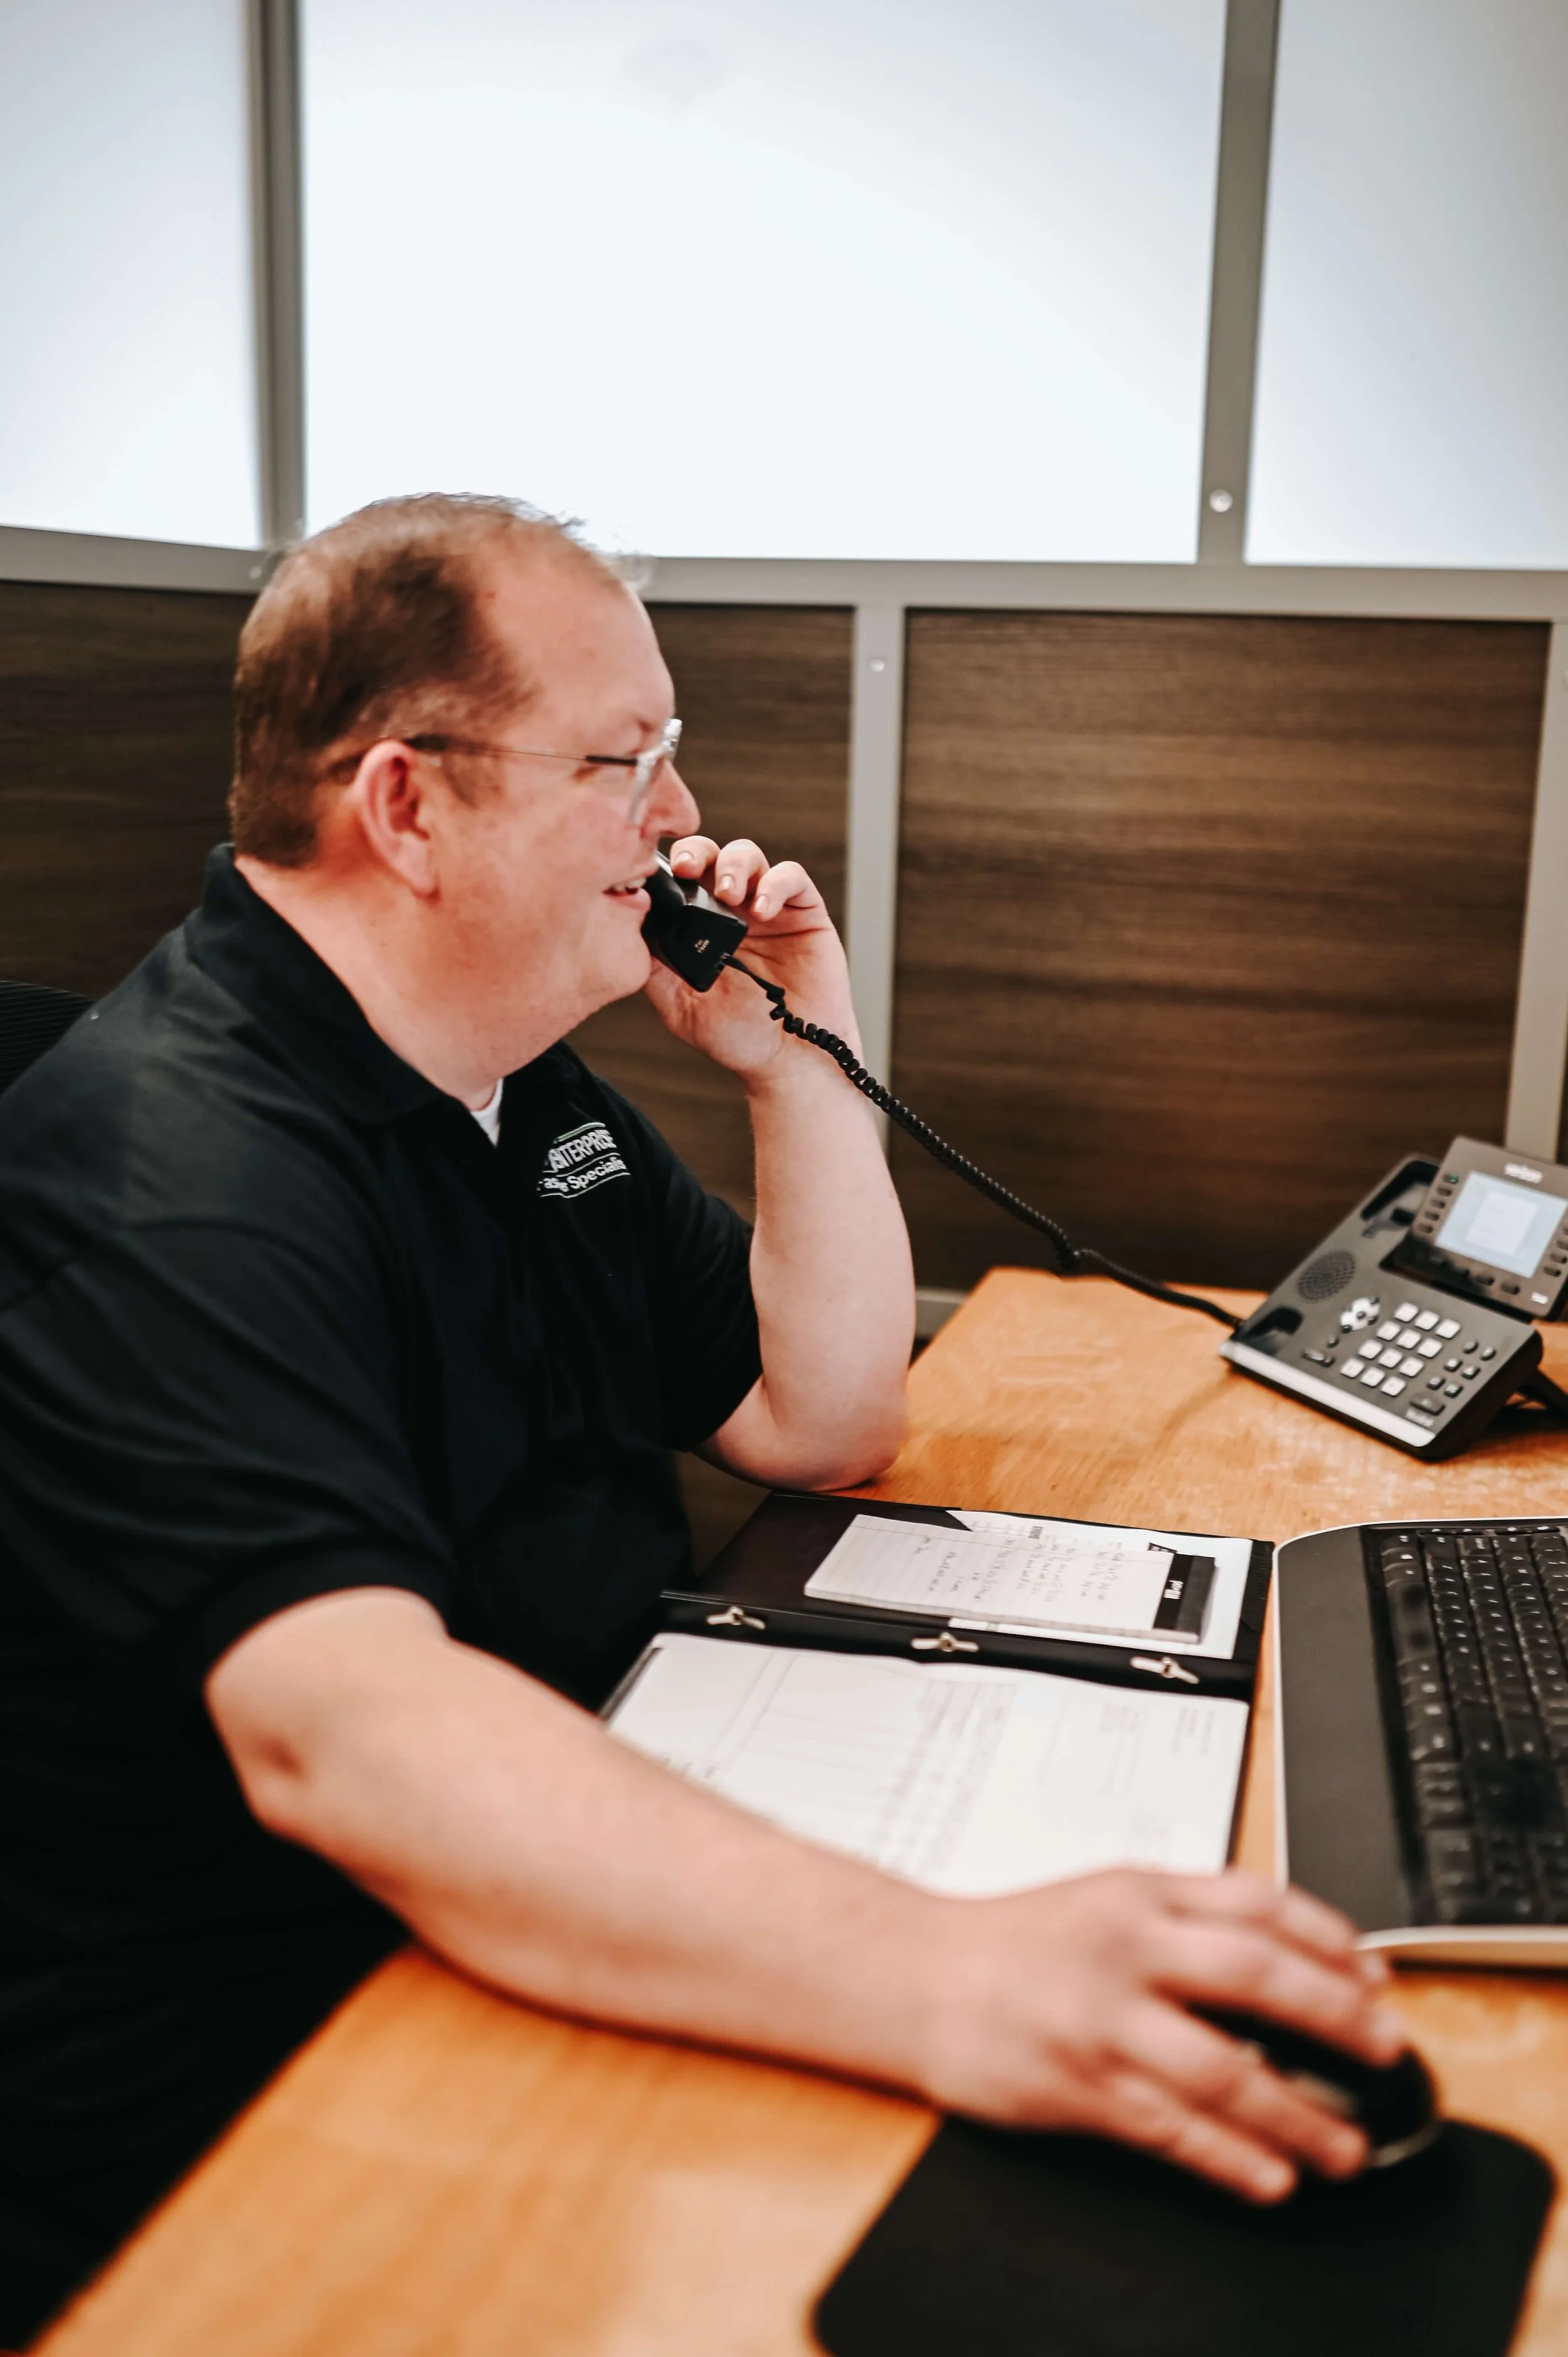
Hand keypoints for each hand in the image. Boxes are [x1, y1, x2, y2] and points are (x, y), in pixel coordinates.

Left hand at [643, 835, 859, 1084]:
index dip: (667, 866)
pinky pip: (792, 877)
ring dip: (734, 866)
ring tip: (730, 895)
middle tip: (688, 869)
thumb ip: (655, 966)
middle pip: (711, 855)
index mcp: (700, 927)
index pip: (680, 879)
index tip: (654, 874)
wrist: (790, 1062)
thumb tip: (627, 926)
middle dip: (697, 852)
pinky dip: (775, 884)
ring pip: (749, 856)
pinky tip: (763, 910)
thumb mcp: (680, 1004)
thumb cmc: (739, 1038)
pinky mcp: (805, 912)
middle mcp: (733, 911)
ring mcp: (769, 909)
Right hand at [919, 1868, 1400, 2202]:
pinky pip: (1170, 2129)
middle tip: (1386, 2052)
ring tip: (1345, 2146)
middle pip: (1255, 1975)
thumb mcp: (1105, 1897)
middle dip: (1336, 2017)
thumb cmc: (1013, 1941)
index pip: (1257, 1902)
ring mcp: (1102, 2019)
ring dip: (1297, 2114)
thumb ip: (1188, 1915)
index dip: (1330, 1939)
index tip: (1375, 1977)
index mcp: (1140, 1893)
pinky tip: (1269, 2176)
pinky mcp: (1076, 2086)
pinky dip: (1228, 2158)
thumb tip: (1289, 1953)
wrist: (912, 1974)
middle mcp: (1126, 1948)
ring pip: (1222, 2070)